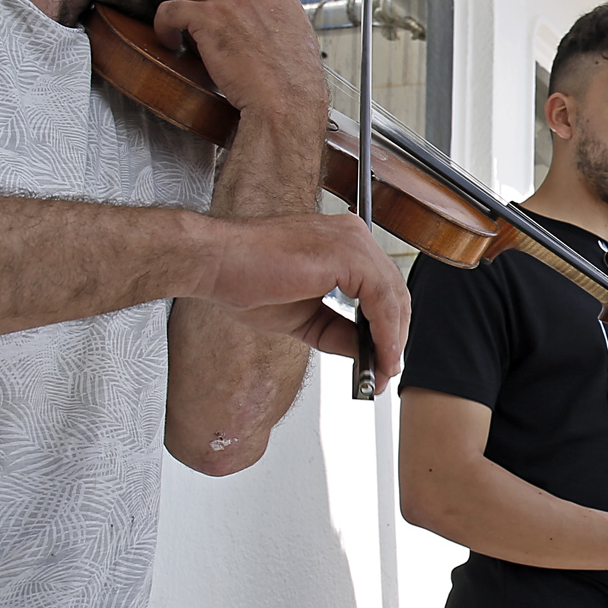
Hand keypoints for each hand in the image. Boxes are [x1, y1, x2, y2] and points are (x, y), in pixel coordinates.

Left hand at [152, 0, 327, 124]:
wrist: (286, 101)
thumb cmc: (292, 79)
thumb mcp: (296, 32)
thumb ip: (273, 14)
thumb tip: (251, 17)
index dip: (226, 2)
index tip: (222, 21)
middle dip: (204, 6)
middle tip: (203, 32)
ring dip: (184, 14)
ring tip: (185, 38)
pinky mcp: (207, 15)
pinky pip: (169, 10)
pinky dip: (164, 26)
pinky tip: (171, 41)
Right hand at [194, 211, 409, 389]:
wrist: (212, 261)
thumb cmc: (244, 278)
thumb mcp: (304, 318)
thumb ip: (338, 332)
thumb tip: (366, 353)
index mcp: (343, 244)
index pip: (381, 288)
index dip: (388, 327)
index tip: (385, 358)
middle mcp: (352, 236)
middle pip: (393, 292)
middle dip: (394, 337)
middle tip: (387, 371)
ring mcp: (352, 240)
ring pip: (393, 295)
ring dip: (392, 338)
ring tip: (384, 370)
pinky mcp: (348, 253)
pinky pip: (381, 298)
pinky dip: (385, 330)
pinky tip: (379, 353)